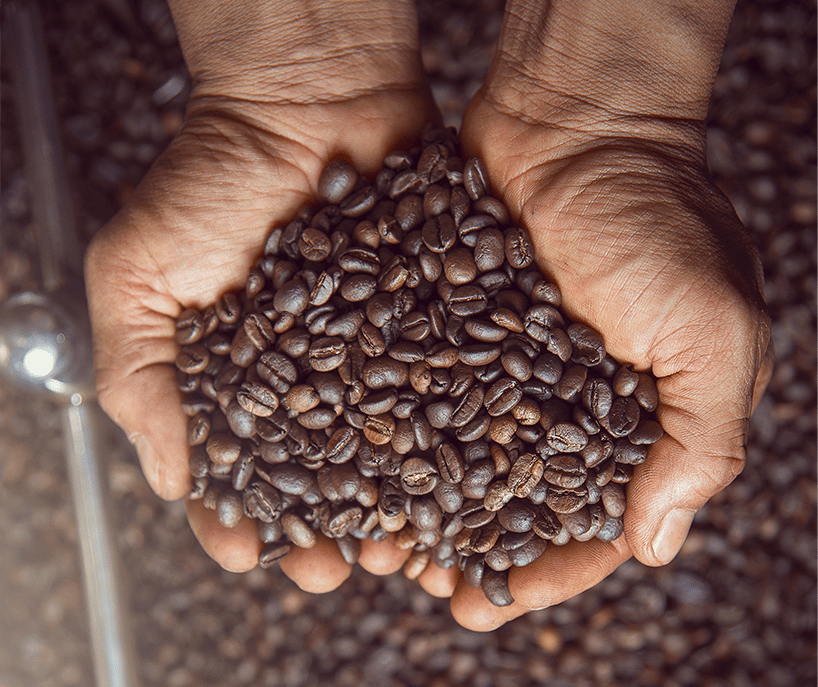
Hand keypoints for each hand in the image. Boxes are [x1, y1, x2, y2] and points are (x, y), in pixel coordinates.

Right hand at [85, 0, 447, 590]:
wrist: (306, 101)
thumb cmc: (212, 181)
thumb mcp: (139, 275)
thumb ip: (138, 375)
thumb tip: (172, 476)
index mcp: (237, 379)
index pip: (237, 470)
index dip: (239, 517)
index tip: (249, 553)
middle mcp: (311, 377)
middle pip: (320, 476)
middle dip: (326, 528)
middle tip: (336, 569)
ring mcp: (375, 354)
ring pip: (388, 451)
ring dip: (392, 506)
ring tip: (400, 550)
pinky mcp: (431, 324)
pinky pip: (445, 392)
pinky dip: (452, 440)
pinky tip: (456, 480)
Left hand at [449, 0, 772, 629]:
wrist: (579, 119)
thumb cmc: (655, 218)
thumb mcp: (710, 330)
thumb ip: (701, 440)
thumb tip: (657, 544)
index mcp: (638, 414)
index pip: (599, 517)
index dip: (556, 567)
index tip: (502, 601)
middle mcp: (569, 399)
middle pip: (523, 499)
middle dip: (483, 550)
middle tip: (439, 593)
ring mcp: (508, 363)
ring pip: (466, 456)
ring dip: (433, 506)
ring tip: (391, 550)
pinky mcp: (457, 323)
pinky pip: (425, 393)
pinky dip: (400, 436)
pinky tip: (366, 469)